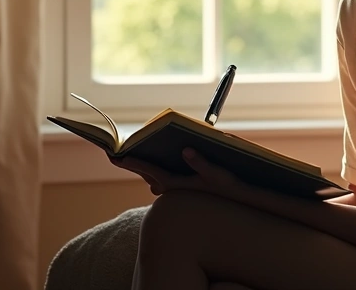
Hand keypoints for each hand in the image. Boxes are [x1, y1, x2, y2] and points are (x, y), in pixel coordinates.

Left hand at [110, 148, 247, 199]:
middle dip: (132, 163)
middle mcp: (173, 189)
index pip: (149, 169)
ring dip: (145, 170)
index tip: (114, 156)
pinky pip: (164, 181)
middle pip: (147, 173)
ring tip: (132, 158)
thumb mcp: (218, 175)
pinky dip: (157, 174)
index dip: (131, 161)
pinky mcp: (183, 190)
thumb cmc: (230, 189)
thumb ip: (201, 163)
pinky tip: (157, 169)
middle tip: (114, 155)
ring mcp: (177, 191)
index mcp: (176, 184)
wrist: (241, 205)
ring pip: (154, 179)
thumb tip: (186, 150)